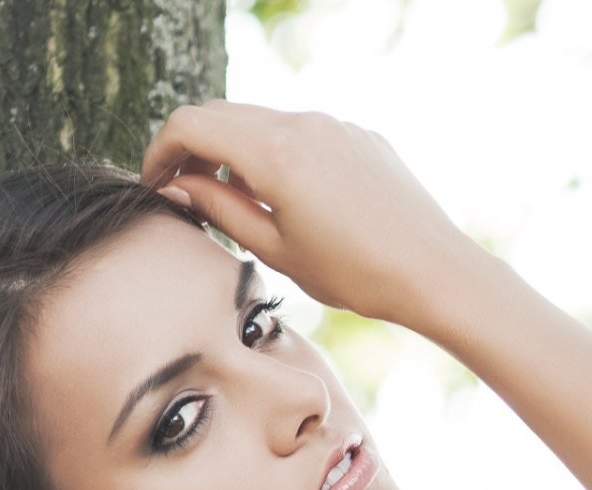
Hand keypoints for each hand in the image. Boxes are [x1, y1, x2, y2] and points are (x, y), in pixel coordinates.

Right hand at [140, 100, 476, 329]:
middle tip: (185, 195)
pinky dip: (276, 154)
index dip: (160, 154)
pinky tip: (287, 200)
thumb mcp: (275, 249)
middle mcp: (304, 123)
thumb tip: (178, 187)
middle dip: (193, 149)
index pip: (190, 126)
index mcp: (274, 152)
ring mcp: (335, 124)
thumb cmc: (356, 273)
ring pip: (262, 121)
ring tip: (237, 204)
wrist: (435, 272)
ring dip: (235, 151)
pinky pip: (302, 132)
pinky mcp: (359, 135)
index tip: (156, 187)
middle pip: (222, 114)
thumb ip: (219, 210)